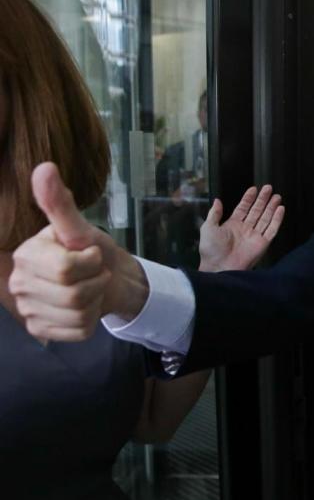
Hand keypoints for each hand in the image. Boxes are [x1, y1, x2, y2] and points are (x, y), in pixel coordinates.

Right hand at [9, 163, 146, 340]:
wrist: (109, 279)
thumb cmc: (94, 250)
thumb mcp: (82, 228)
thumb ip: (60, 204)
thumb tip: (44, 167)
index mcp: (25, 255)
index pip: (65, 269)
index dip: (90, 262)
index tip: (90, 255)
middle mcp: (19, 283)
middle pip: (72, 294)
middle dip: (95, 281)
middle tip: (94, 273)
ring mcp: (28, 309)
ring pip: (76, 314)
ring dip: (95, 301)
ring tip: (91, 288)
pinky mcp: (42, 330)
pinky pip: (77, 331)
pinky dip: (91, 320)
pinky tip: (86, 308)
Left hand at [199, 185, 284, 272]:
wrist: (218, 267)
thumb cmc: (211, 249)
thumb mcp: (208, 228)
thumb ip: (214, 214)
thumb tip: (217, 200)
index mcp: (232, 225)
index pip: (243, 208)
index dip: (248, 198)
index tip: (254, 189)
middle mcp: (245, 229)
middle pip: (256, 211)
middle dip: (263, 199)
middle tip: (268, 188)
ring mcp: (255, 236)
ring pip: (266, 218)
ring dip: (271, 207)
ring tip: (277, 196)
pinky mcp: (263, 243)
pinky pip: (272, 229)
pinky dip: (277, 219)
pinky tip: (280, 209)